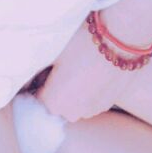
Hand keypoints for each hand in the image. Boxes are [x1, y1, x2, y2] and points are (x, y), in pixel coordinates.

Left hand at [37, 0, 151, 121]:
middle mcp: (70, 114)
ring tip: (80, 66)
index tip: (45, 65)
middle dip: (54, 87)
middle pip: (54, 101)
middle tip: (63, 63)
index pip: (35, 96)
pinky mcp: (106, 105)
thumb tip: (28, 81)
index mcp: (52, 104)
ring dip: (73, 89)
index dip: (38, 79)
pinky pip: (90, 99)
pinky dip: (88, 89)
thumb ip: (34, 72)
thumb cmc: (82, 42)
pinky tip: (93, 70)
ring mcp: (90, 112)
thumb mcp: (50, 53)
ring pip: (73, 101)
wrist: (123, 38)